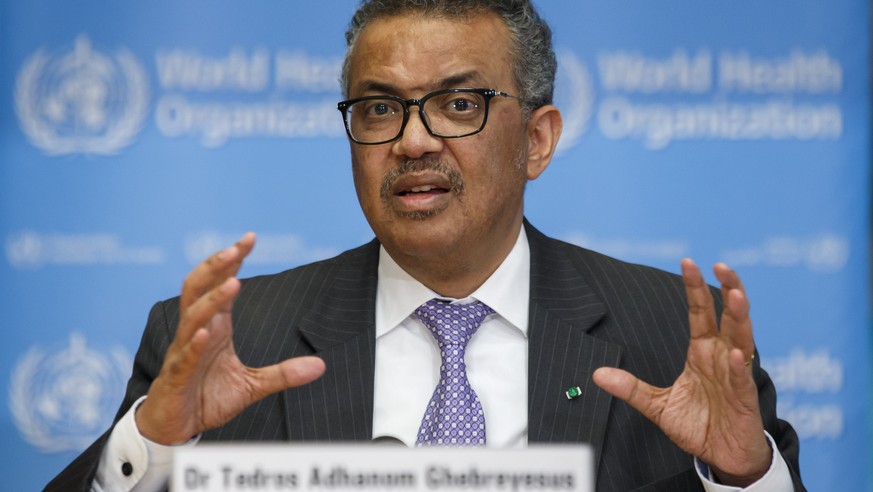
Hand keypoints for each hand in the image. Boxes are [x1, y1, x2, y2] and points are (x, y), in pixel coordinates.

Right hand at [135, 233, 325, 444]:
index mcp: (215, 327)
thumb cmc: (207, 397)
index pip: (221, 284)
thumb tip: (321, 366)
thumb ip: (283, 373)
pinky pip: (184, 356)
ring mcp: (184, 352)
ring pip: (192, 317)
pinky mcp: (176, 377)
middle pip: (199, 289)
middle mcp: (197, 332)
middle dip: (216, 266)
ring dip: (212, 300)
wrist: (175, 427)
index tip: (249, 238)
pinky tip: (205, 332)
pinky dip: (194, 343)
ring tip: (233, 283)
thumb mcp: (252, 385)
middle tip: (235, 248)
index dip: (232, 261)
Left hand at [593, 259, 770, 486]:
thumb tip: (597, 374)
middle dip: (727, 289)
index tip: (689, 262)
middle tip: (722, 265)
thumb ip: (631, 388)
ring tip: (736, 295)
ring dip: (741, 317)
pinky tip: (737, 352)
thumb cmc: (697, 425)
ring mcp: (735, 375)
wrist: (721, 456)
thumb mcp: (657, 405)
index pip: (700, 313)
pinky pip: (742, 379)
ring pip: (742, 339)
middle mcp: (721, 357)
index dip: (695, 288)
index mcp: (702, 353)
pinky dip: (740, 365)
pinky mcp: (745, 398)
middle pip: (728, 316)